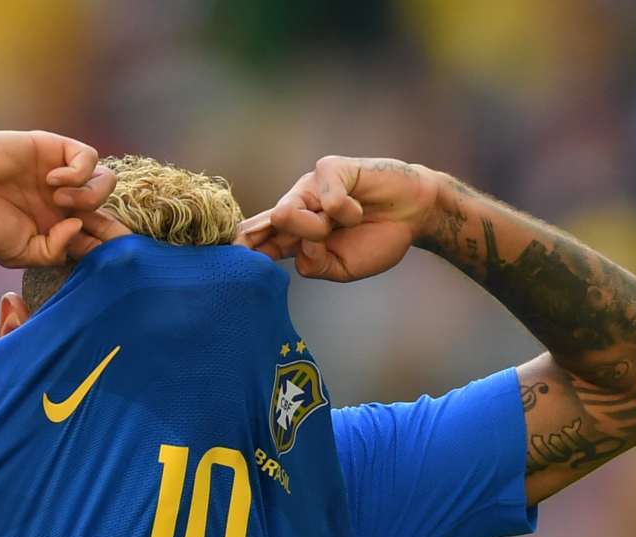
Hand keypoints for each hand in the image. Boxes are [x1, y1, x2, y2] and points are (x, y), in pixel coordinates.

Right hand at [0, 131, 116, 267]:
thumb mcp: (20, 253)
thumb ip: (54, 251)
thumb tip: (79, 227)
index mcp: (59, 230)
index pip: (98, 239)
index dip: (109, 248)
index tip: (111, 257)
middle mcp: (65, 204)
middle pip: (110, 213)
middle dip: (114, 227)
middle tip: (96, 227)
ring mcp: (63, 176)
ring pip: (106, 182)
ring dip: (88, 195)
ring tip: (58, 198)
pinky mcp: (55, 148)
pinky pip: (89, 157)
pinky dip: (78, 172)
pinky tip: (52, 180)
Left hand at [239, 157, 440, 281]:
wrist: (413, 215)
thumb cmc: (375, 240)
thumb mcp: (341, 268)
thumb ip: (314, 265)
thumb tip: (298, 247)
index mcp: (292, 235)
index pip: (256, 241)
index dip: (238, 249)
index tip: (222, 260)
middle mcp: (295, 207)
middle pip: (266, 228)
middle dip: (283, 241)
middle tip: (321, 241)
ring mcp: (309, 186)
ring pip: (289, 213)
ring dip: (319, 229)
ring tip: (347, 225)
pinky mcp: (329, 168)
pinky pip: (326, 198)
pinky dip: (347, 212)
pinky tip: (359, 211)